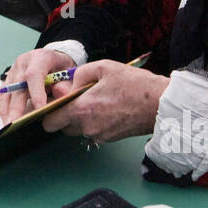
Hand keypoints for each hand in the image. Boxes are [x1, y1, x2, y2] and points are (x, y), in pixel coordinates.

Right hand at [0, 48, 76, 123]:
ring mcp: (14, 71)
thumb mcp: (70, 73)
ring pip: (6, 91)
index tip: (39, 108)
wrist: (55, 59)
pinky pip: (3, 95)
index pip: (34, 74)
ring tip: (9, 126)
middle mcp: (24, 63)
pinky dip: (4, 109)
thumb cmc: (62, 67)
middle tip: (16, 123)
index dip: (35, 92)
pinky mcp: (8, 80)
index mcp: (40, 57)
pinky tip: (7, 119)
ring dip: (6, 110)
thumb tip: (62, 95)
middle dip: (16, 107)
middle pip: (17, 86)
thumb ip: (67, 85)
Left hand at [40, 61, 170, 142]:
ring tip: (94, 100)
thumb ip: (78, 76)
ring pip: (76, 129)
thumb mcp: (103, 68)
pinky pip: (92, 131)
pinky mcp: (109, 139)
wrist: (160, 104)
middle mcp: (88, 127)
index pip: (50, 121)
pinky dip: (93, 121)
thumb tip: (63, 86)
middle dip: (63, 114)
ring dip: (78, 118)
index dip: (48, 110)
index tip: (54, 100)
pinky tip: (106, 107)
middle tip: (75, 98)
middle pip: (61, 126)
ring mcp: (99, 135)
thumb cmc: (134, 84)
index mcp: (83, 109)